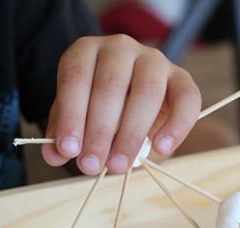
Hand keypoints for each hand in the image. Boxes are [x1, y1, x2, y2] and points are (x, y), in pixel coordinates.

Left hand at [42, 34, 200, 174]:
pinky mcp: (181, 77)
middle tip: (91, 167)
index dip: (71, 116)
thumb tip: (53, 155)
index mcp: (86, 51)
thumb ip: (63, 134)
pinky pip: (186, 98)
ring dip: (130, 134)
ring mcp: (153, 59)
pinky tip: (161, 148)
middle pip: (110, 86)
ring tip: (118, 166)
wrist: (130, 99)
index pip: (75, 78)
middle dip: (99, 132)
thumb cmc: (97, 108)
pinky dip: (176, 126)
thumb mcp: (75, 118)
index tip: (69, 150)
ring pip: (147, 91)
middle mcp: (119, 48)